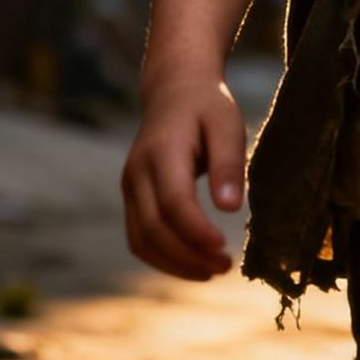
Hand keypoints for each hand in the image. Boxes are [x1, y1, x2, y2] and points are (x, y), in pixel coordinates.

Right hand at [121, 73, 244, 279]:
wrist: (175, 89)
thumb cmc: (207, 107)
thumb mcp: (227, 124)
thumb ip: (228, 163)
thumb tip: (230, 208)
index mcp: (162, 150)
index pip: (173, 202)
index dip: (196, 231)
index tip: (224, 247)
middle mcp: (138, 171)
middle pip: (154, 228)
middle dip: (188, 256)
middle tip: (225, 267)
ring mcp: (129, 186)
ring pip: (142, 240)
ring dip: (175, 264)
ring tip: (213, 270)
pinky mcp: (131, 197)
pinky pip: (139, 238)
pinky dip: (163, 257)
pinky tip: (193, 262)